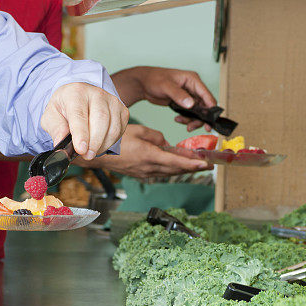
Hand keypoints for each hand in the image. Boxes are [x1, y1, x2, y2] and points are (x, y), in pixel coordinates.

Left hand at [40, 82, 128, 160]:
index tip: (81, 149)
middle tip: (86, 155)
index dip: (81, 134)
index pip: (79, 114)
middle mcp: (97, 94)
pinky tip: (99, 143)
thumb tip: (61, 144)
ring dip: (102, 145)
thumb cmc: (66, 107)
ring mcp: (112, 101)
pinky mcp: (122, 111)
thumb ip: (56, 129)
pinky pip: (119, 131)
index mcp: (76, 92)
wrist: (79, 97)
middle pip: (101, 120)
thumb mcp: (52, 116)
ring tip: (90, 151)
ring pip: (113, 128)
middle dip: (94, 143)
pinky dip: (109, 142)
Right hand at [92, 124, 211, 179]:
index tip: (206, 163)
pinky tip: (176, 165)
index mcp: (149, 156)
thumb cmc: (114, 140)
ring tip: (196, 166)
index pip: (177, 161)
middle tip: (208, 165)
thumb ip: (155, 136)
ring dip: (183, 169)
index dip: (193, 163)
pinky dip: (170, 169)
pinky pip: (160, 172)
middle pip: (176, 169)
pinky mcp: (140, 174)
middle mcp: (149, 168)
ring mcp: (144, 173)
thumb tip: (165, 143)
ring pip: (169, 172)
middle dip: (193, 168)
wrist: (97, 154)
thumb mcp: (138, 130)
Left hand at [112, 67, 216, 130]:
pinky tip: (178, 119)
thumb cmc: (154, 79)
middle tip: (193, 127)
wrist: (144, 83)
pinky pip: (190, 114)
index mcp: (193, 80)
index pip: (207, 95)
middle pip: (205, 106)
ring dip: (192, 120)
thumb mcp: (166, 86)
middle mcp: (194, 88)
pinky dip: (186, 119)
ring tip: (184, 124)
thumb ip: (179, 95)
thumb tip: (191, 104)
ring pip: (198, 112)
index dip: (210, 109)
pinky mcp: (184, 102)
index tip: (209, 122)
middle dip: (200, 118)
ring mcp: (189, 96)